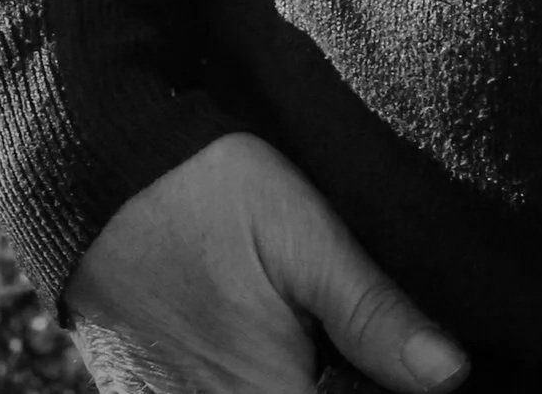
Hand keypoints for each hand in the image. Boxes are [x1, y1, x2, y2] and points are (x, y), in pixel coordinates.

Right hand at [65, 131, 469, 393]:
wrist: (91, 170)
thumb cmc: (204, 190)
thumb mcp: (302, 233)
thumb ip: (372, 313)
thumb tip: (450, 375)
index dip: (379, 385)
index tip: (392, 359)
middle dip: (340, 377)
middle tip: (355, 342)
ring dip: (301, 373)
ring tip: (314, 335)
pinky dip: (259, 373)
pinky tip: (271, 340)